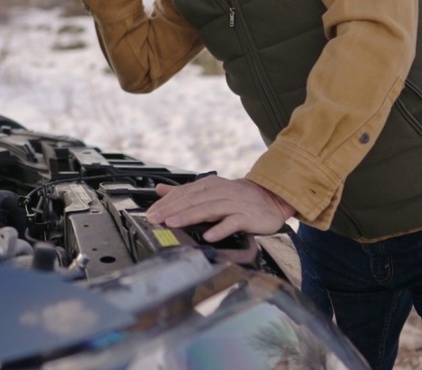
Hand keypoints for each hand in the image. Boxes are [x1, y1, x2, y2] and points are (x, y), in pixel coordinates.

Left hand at [145, 176, 294, 242]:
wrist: (271, 199)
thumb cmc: (237, 198)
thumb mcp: (210, 190)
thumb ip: (185, 191)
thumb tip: (161, 189)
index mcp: (210, 185)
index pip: (184, 192)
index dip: (166, 202)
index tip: (151, 212)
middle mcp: (221, 192)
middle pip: (193, 199)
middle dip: (171, 209)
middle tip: (155, 219)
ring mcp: (234, 204)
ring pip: (209, 209)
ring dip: (189, 216)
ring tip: (173, 223)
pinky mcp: (247, 217)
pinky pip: (232, 222)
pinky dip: (220, 228)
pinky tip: (208, 236)